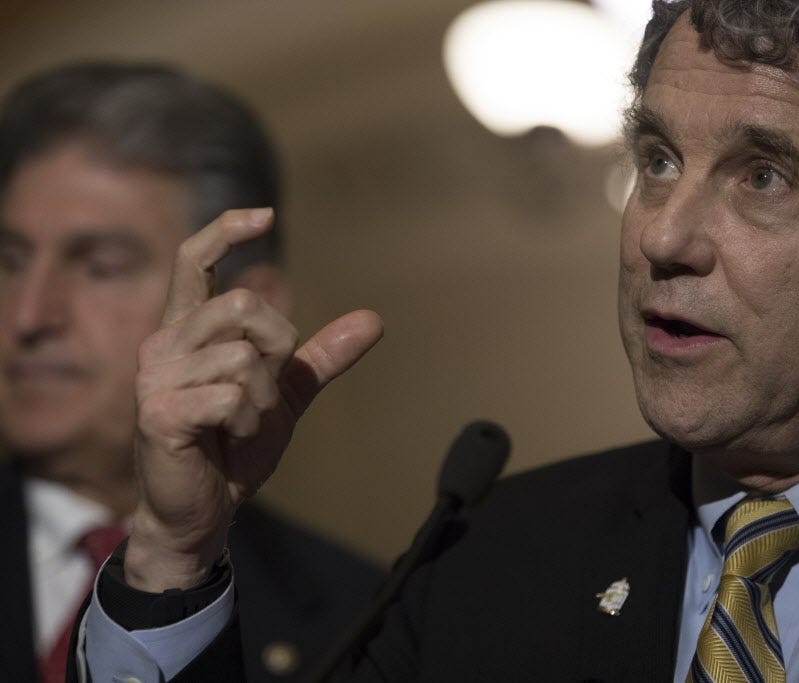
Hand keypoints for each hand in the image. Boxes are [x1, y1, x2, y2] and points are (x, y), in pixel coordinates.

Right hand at [125, 209, 382, 590]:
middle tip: (268, 387)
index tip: (266, 216)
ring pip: (243, 355)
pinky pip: (232, 395)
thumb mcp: (284, 394)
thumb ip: (319, 357)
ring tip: (244, 423)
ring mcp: (156, 377)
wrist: (204, 511)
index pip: (194, 260)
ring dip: (264, 397)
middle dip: (278, 345)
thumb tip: (375, 320)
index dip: (226, 229)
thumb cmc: (236, 447)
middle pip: (244, 304)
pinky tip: (232, 438)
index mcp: (188, 331)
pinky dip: (251, 419)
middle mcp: (164, 344)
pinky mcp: (159, 412)